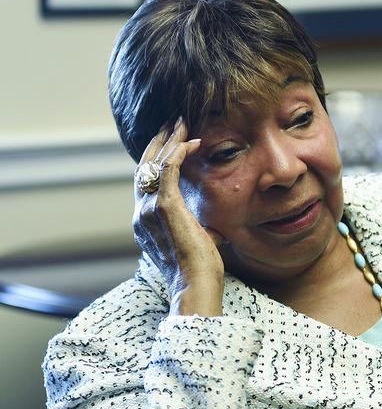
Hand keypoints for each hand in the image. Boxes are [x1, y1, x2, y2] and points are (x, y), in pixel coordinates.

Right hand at [133, 117, 224, 315]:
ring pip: (154, 164)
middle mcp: (141, 214)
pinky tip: (192, 142)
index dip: (156, 160)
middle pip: (144, 167)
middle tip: (171, 123)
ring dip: (168, 141)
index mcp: (145, 223)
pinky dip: (179, 152)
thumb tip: (214, 228)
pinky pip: (168, 169)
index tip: (170, 142)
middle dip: (158, 142)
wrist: (195, 285)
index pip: (146, 183)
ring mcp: (149, 210)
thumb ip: (198, 230)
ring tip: (180, 123)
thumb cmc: (200, 271)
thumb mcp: (196, 244)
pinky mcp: (164, 207)